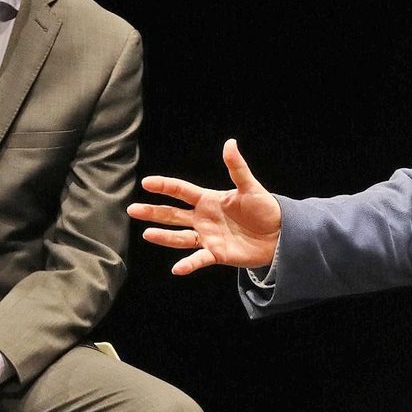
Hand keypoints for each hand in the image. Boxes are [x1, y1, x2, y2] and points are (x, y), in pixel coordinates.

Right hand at [128, 138, 282, 274]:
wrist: (280, 234)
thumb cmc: (266, 209)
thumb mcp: (251, 187)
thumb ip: (237, 167)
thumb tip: (230, 143)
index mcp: (209, 200)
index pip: (182, 191)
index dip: (165, 186)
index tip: (146, 182)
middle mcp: (204, 218)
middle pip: (173, 214)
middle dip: (153, 211)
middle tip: (132, 209)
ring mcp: (208, 236)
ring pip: (179, 236)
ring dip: (163, 236)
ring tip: (146, 234)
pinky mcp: (216, 254)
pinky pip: (198, 259)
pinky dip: (188, 264)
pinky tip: (176, 269)